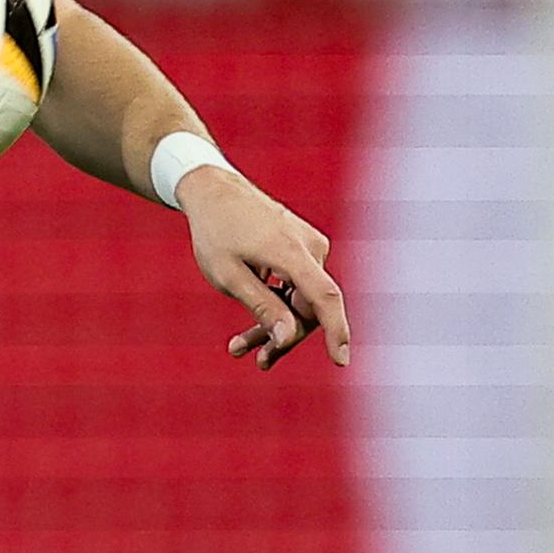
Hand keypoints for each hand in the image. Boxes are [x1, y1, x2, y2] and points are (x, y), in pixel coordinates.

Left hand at [178, 167, 349, 372]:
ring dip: (276, 325)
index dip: (336, 331)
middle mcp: (310, 247)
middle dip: (284, 336)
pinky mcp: (303, 248)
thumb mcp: (229, 276)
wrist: (213, 191)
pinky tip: (253, 327)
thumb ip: (262, 307)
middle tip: (255, 359)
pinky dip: (278, 305)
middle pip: (310, 306)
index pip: (325, 297)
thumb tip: (289, 338)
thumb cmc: (216, 233)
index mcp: (291, 252)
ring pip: (302, 300)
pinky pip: (298, 286)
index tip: (340, 361)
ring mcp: (310, 246)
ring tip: (239, 348)